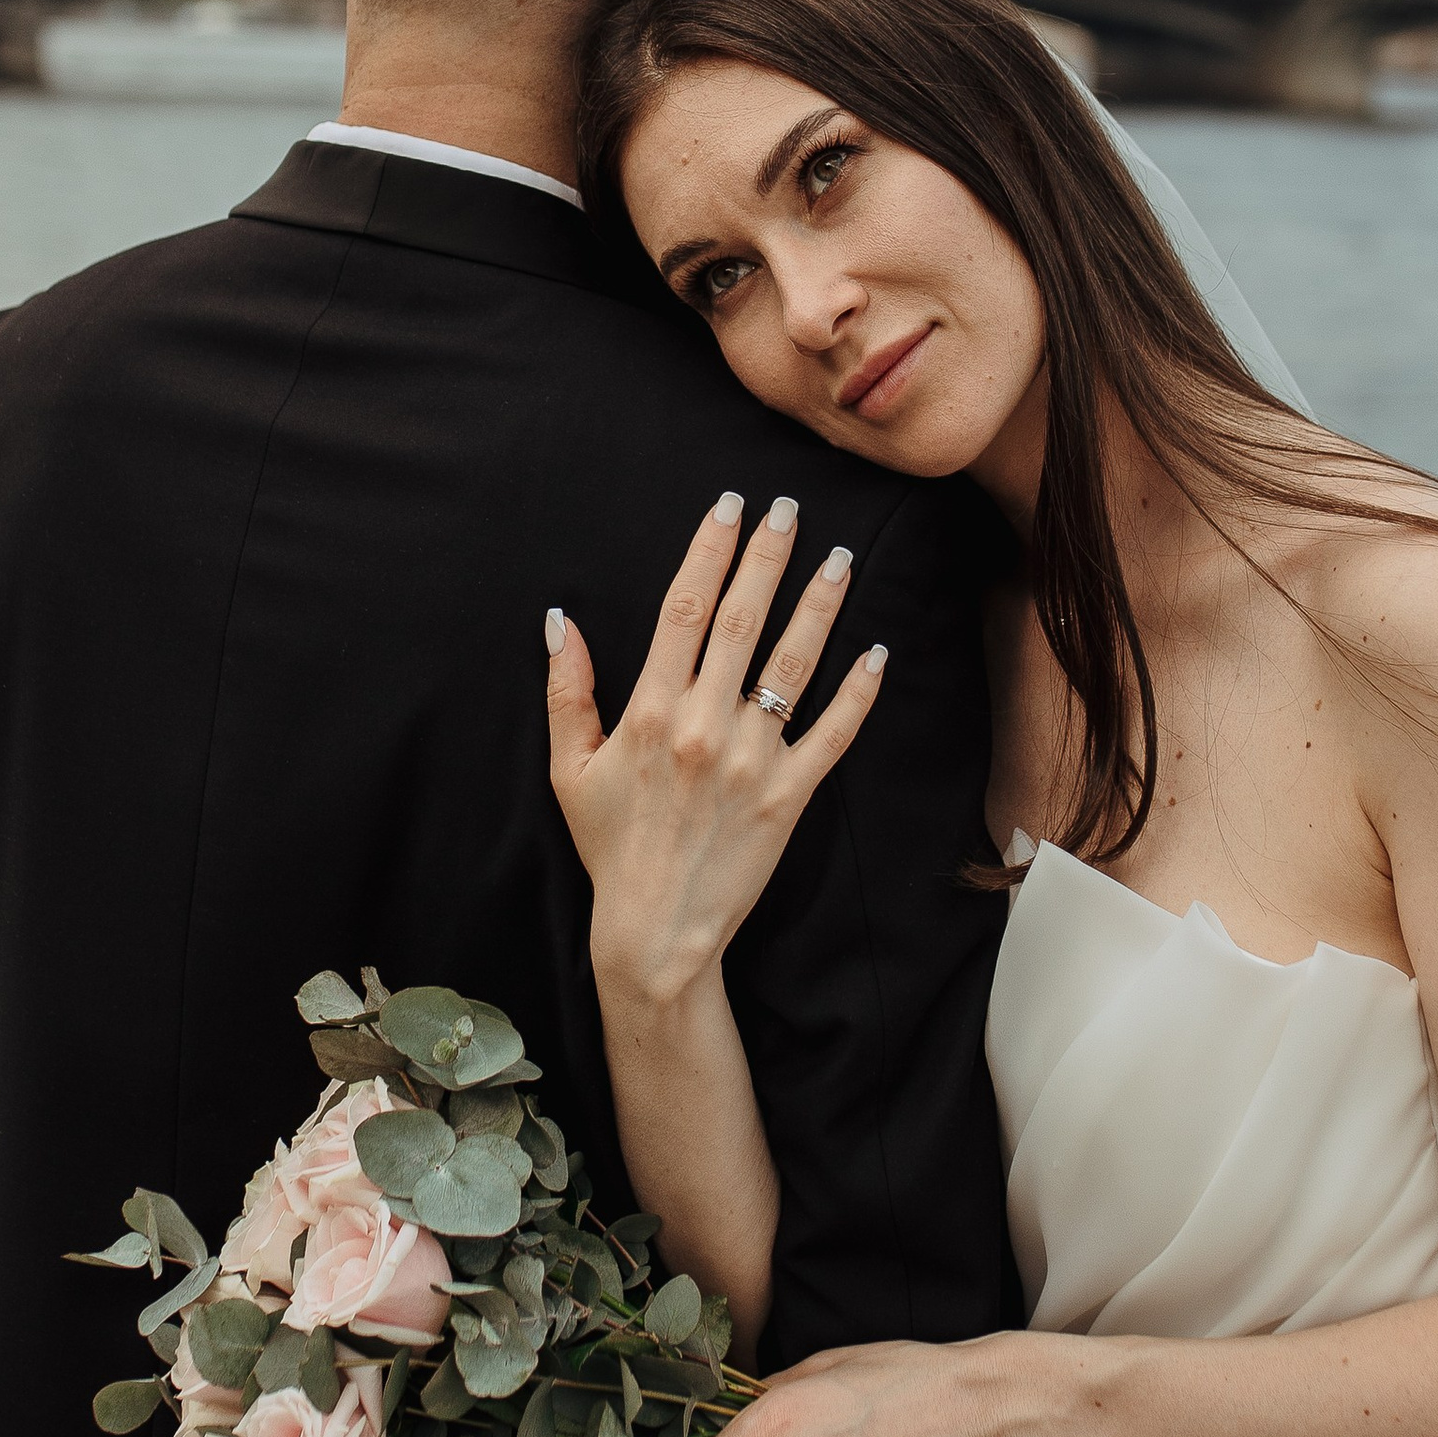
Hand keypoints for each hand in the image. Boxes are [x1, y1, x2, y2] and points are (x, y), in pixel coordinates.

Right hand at [546, 494, 887, 1010]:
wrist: (654, 929)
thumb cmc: (611, 846)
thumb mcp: (569, 769)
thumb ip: (567, 691)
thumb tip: (561, 621)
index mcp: (649, 711)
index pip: (684, 610)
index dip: (708, 552)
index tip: (728, 507)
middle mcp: (703, 726)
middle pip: (743, 621)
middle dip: (767, 557)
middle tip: (789, 508)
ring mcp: (752, 760)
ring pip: (793, 665)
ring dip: (819, 605)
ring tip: (840, 559)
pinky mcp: (790, 796)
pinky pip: (832, 734)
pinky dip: (858, 692)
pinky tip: (876, 652)